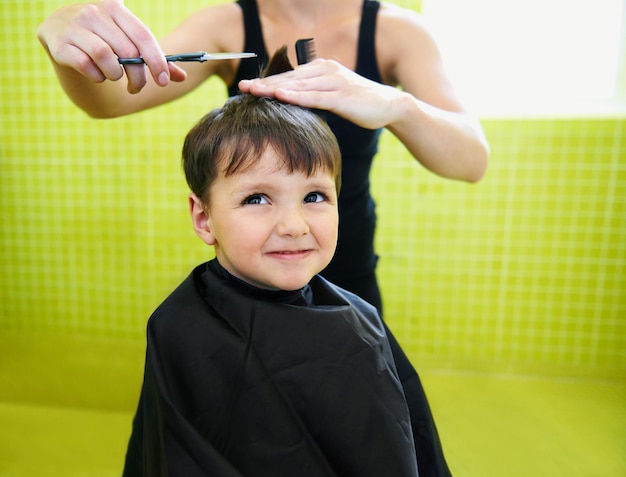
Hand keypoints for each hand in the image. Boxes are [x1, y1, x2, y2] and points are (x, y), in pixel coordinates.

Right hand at [37, 0, 185, 93]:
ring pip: (106, 58)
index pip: (143, 36)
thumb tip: (183, 77)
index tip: (162, 81)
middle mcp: (94, 13)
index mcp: (115, 8)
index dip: (156, 61)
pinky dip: (97, 77)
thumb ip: (155, 58)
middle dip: (137, 76)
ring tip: (114, 76)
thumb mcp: (128, 41)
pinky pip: (86, 66)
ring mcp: (74, 26)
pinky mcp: (58, 43)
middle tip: (136, 87)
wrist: (60, 29)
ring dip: (115, 75)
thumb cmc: (104, 37)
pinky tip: (98, 76)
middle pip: (127, 51)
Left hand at [238, 59, 402, 129]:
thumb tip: (292, 103)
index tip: (246, 86)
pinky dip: (296, 96)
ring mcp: (334, 82)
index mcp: (321, 69)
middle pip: (289, 78)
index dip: (267, 81)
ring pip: (298, 85)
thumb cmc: (359, 103)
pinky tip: (280, 97)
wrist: (389, 105)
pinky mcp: (342, 96)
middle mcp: (325, 71)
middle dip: (264, 83)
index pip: (289, 76)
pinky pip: (315, 96)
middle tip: (242, 87)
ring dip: (274, 88)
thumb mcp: (332, 95)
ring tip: (253, 91)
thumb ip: (314, 94)